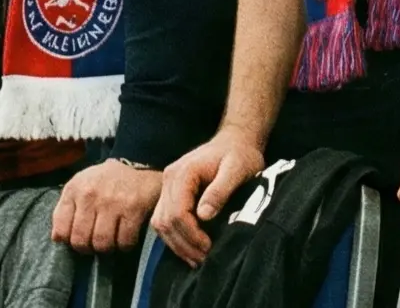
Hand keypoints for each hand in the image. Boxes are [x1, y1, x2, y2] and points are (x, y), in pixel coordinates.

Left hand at [51, 159, 163, 255]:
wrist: (137, 162)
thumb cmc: (105, 179)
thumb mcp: (80, 185)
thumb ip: (65, 209)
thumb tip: (57, 238)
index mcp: (74, 190)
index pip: (61, 229)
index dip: (69, 241)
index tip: (78, 239)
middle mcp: (90, 195)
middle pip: (81, 240)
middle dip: (88, 249)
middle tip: (95, 244)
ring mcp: (112, 202)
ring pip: (102, 244)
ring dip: (107, 248)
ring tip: (110, 241)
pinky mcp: (133, 208)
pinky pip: (125, 241)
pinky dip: (125, 245)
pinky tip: (126, 237)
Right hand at [153, 131, 265, 266]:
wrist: (235, 140)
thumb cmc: (239, 154)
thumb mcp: (237, 169)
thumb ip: (220, 191)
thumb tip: (204, 215)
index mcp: (182, 173)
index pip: (177, 212)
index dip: (191, 235)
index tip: (209, 247)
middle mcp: (169, 179)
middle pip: (165, 221)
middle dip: (183, 244)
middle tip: (204, 259)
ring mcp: (167, 185)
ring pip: (160, 223)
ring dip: (177, 244)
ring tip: (197, 258)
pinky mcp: (171, 192)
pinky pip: (164, 219)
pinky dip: (175, 237)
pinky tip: (190, 247)